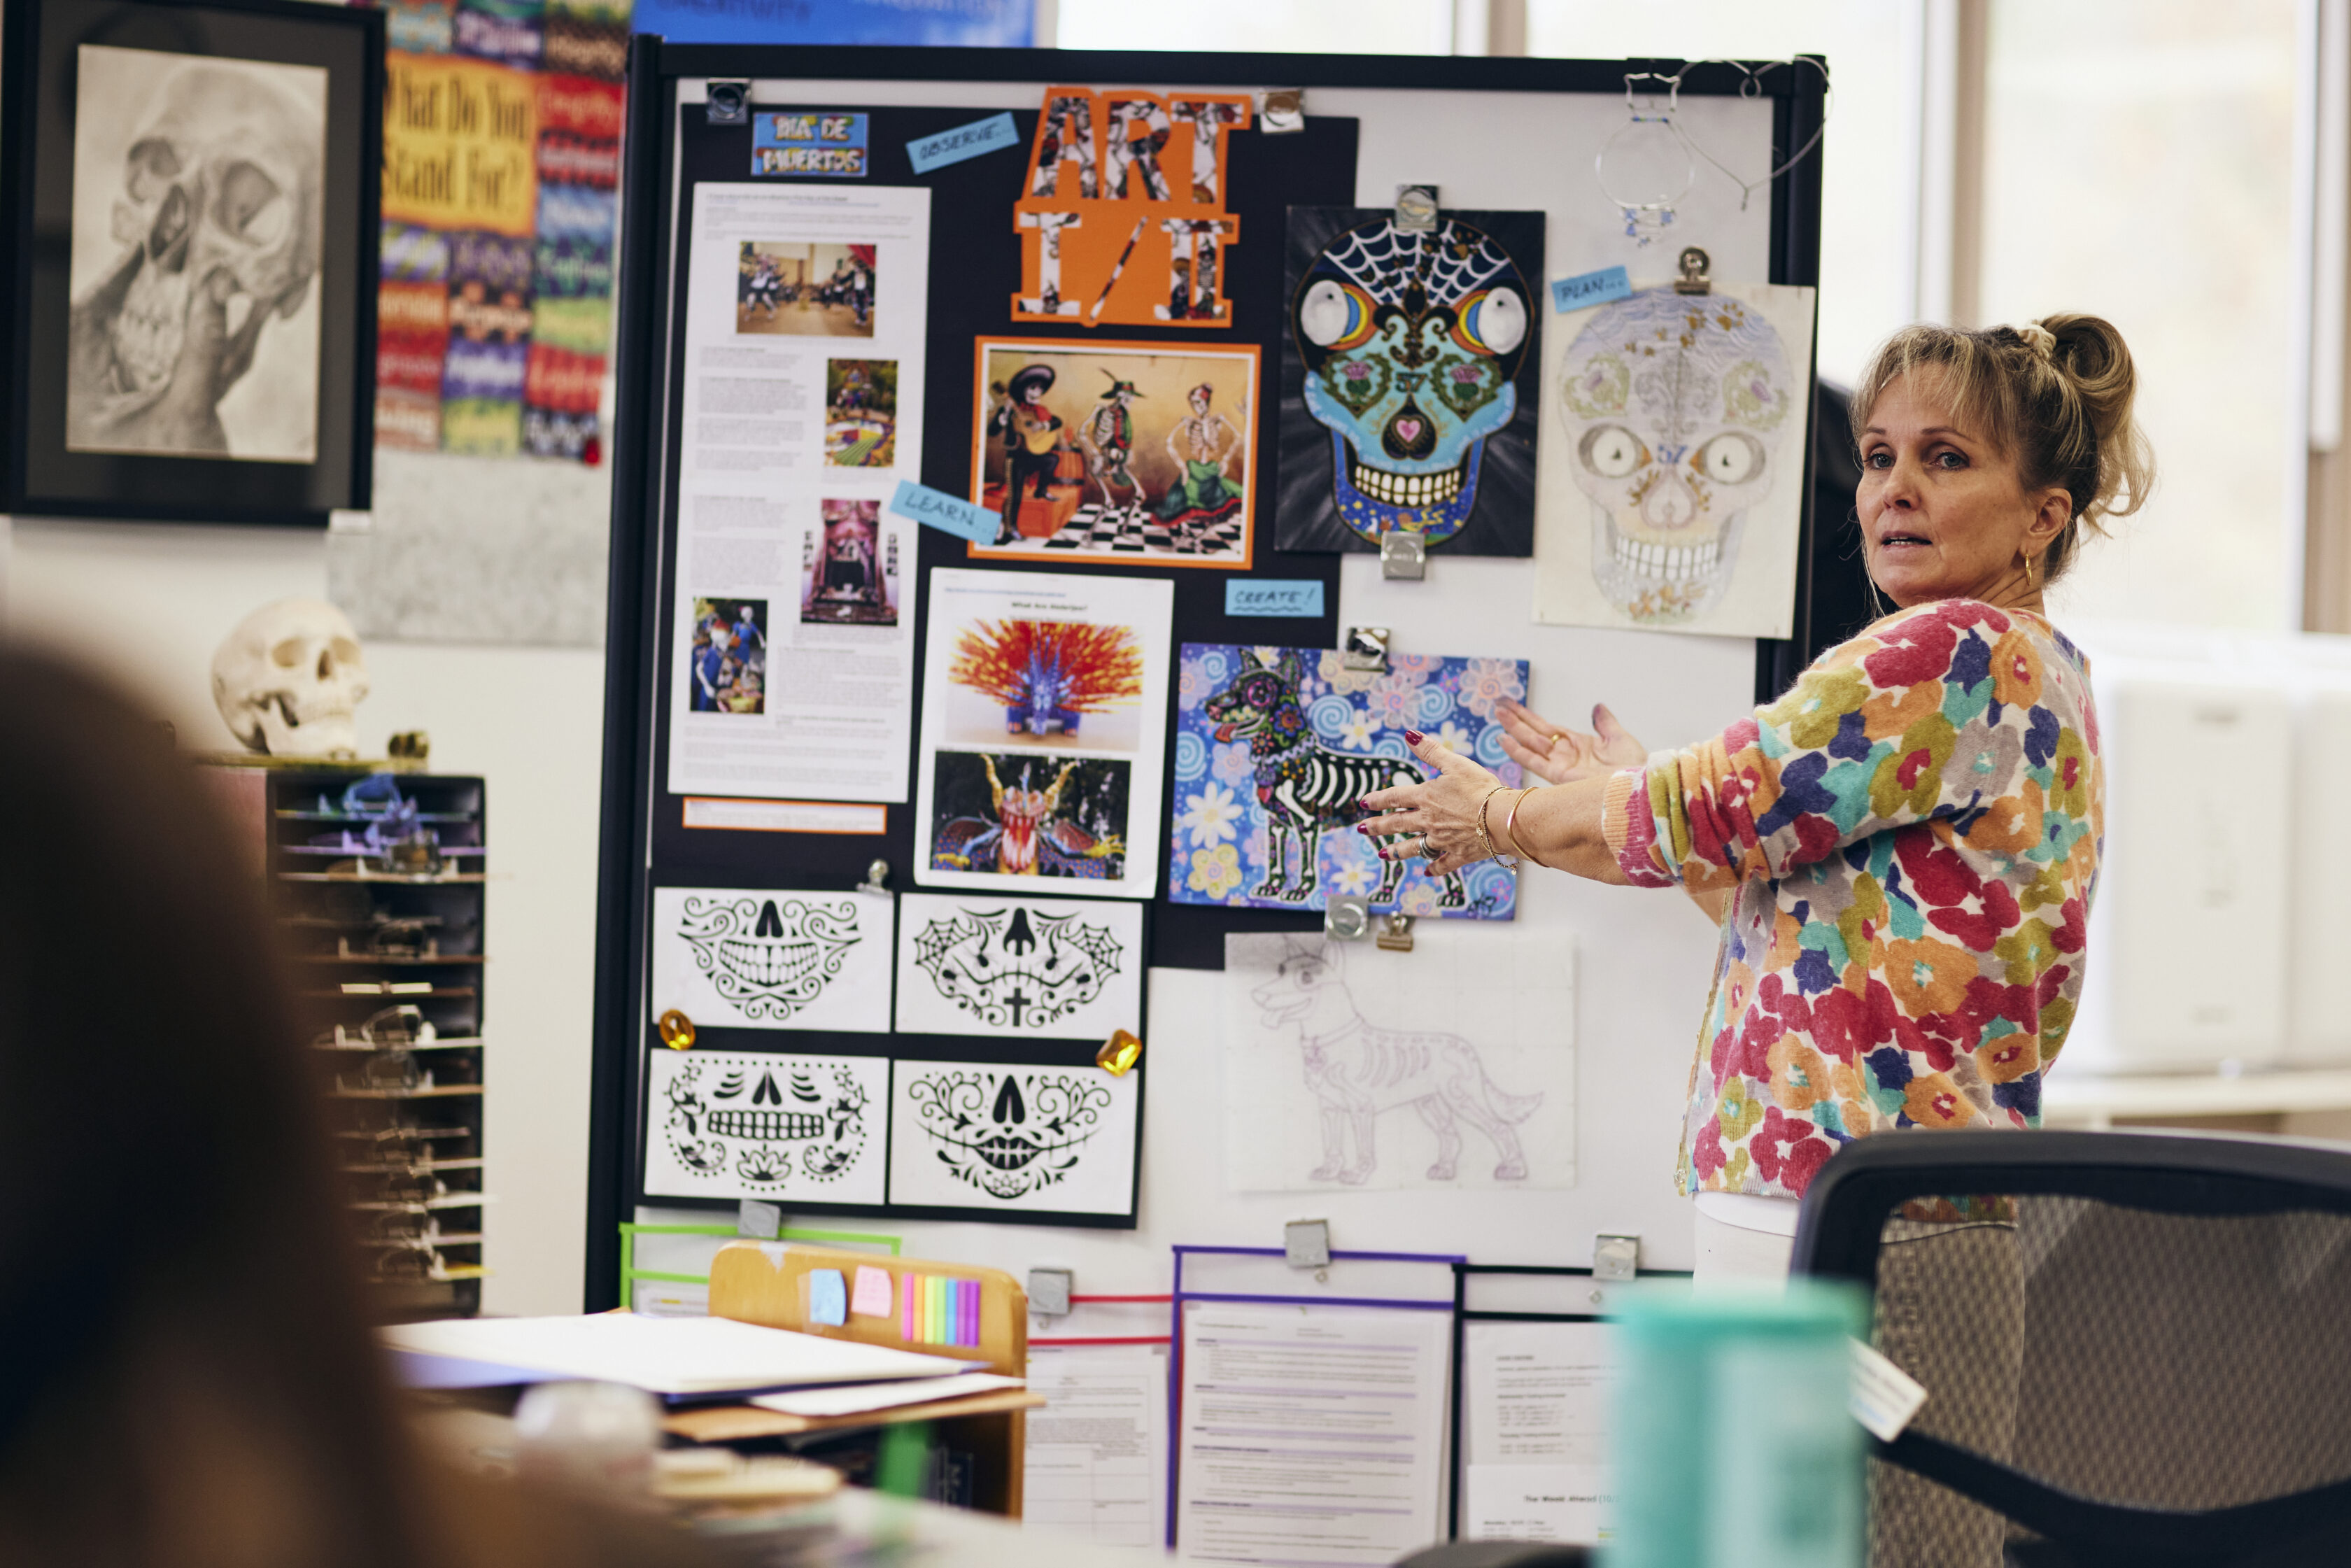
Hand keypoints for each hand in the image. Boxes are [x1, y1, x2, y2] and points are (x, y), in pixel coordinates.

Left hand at [1354, 730, 1504, 877]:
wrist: (1502, 818)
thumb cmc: (1481, 788)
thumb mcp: (1455, 763)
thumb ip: (1430, 751)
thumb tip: (1408, 735)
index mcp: (1426, 797)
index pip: (1394, 798)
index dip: (1377, 799)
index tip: (1363, 803)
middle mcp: (1429, 821)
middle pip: (1397, 824)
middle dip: (1377, 827)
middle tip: (1362, 830)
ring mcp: (1442, 840)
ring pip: (1413, 847)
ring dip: (1396, 851)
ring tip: (1383, 854)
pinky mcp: (1458, 854)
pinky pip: (1442, 864)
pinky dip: (1434, 868)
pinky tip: (1427, 872)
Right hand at [1497, 698, 1645, 785]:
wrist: (1638, 787)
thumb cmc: (1633, 768)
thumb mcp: (1618, 738)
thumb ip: (1605, 723)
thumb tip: (1597, 707)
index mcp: (1577, 745)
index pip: (1546, 728)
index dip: (1529, 716)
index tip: (1512, 704)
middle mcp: (1564, 755)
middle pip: (1534, 733)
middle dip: (1516, 719)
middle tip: (1497, 704)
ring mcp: (1560, 765)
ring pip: (1530, 744)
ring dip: (1513, 729)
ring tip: (1497, 713)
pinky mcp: (1559, 776)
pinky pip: (1534, 762)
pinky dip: (1517, 751)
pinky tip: (1503, 740)